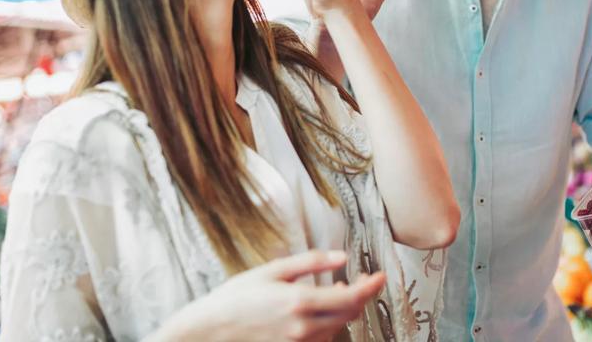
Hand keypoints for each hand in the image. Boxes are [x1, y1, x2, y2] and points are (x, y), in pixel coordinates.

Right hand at [173, 250, 385, 341]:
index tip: (381, 275)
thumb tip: (342, 257)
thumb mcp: (273, 271)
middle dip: (362, 296)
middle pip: (350, 314)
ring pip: (339, 328)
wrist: (210, 330)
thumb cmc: (236, 297)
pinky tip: (322, 310)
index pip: (351, 297)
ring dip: (346, 310)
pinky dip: (330, 324)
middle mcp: (304, 327)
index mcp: (300, 302)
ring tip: (341, 292)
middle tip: (364, 279)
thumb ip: (311, 263)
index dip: (372, 286)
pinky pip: (323, 339)